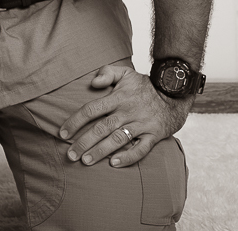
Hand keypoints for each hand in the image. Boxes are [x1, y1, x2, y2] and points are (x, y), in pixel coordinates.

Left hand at [58, 59, 193, 167]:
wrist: (174, 94)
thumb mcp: (126, 73)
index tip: (62, 133)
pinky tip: (114, 164)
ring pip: (118, 140)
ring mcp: (141, 124)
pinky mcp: (153, 135)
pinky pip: (141, 149)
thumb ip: (107, 73)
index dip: (75, 121)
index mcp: (118, 97)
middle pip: (102, 128)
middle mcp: (127, 112)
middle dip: (84, 142)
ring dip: (101, 151)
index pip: (91, 109)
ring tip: (86, 161)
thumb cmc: (145, 86)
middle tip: (70, 155)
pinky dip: (128, 157)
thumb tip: (93, 82)